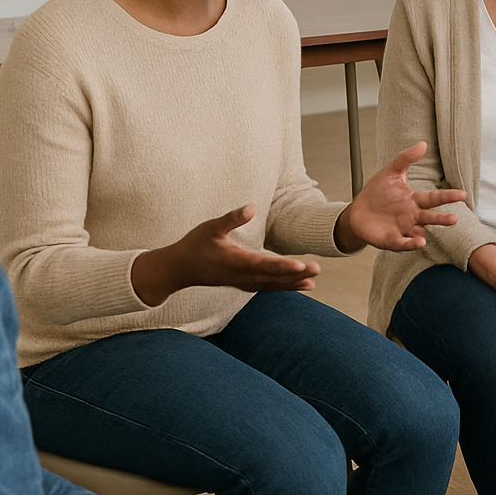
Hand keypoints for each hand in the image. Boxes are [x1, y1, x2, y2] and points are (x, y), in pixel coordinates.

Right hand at [132, 205, 319, 306]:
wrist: (178, 269)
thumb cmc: (194, 245)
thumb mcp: (210, 227)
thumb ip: (231, 218)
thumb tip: (251, 207)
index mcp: (234, 261)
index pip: (263, 265)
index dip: (283, 266)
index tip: (301, 265)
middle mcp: (240, 276)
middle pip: (272, 278)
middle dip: (295, 275)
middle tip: (317, 269)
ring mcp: (241, 282)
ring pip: (271, 285)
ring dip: (292, 284)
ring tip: (313, 283)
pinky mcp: (241, 284)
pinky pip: (265, 288)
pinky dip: (282, 287)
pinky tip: (297, 286)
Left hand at [337, 141, 466, 250]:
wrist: (358, 212)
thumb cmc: (377, 193)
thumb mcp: (390, 173)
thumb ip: (406, 159)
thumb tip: (423, 144)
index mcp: (414, 200)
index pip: (434, 198)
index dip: (448, 196)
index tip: (462, 194)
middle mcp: (413, 216)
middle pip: (430, 217)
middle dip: (442, 219)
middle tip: (454, 219)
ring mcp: (404, 229)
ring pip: (419, 232)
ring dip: (422, 233)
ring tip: (426, 234)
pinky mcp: (392, 240)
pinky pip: (403, 243)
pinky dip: (410, 244)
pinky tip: (418, 242)